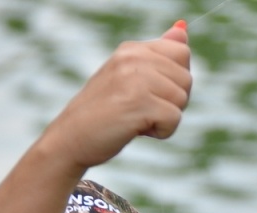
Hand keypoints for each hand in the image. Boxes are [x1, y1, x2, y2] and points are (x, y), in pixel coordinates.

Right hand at [37, 23, 192, 169]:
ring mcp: (136, 78)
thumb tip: (183, 29)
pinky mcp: (139, 102)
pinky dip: (162, 132)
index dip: (175, 80)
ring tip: (137, 119)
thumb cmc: (102, 112)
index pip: (182, 52)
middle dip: (172, 102)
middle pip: (186, 78)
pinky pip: (174, 118)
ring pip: (182, 99)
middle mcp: (134, 58)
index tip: (151, 93)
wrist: (70, 138)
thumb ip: (158, 55)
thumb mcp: (129, 78)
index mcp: (132, 49)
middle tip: (142, 110)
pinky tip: (137, 130)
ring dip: (165, 118)